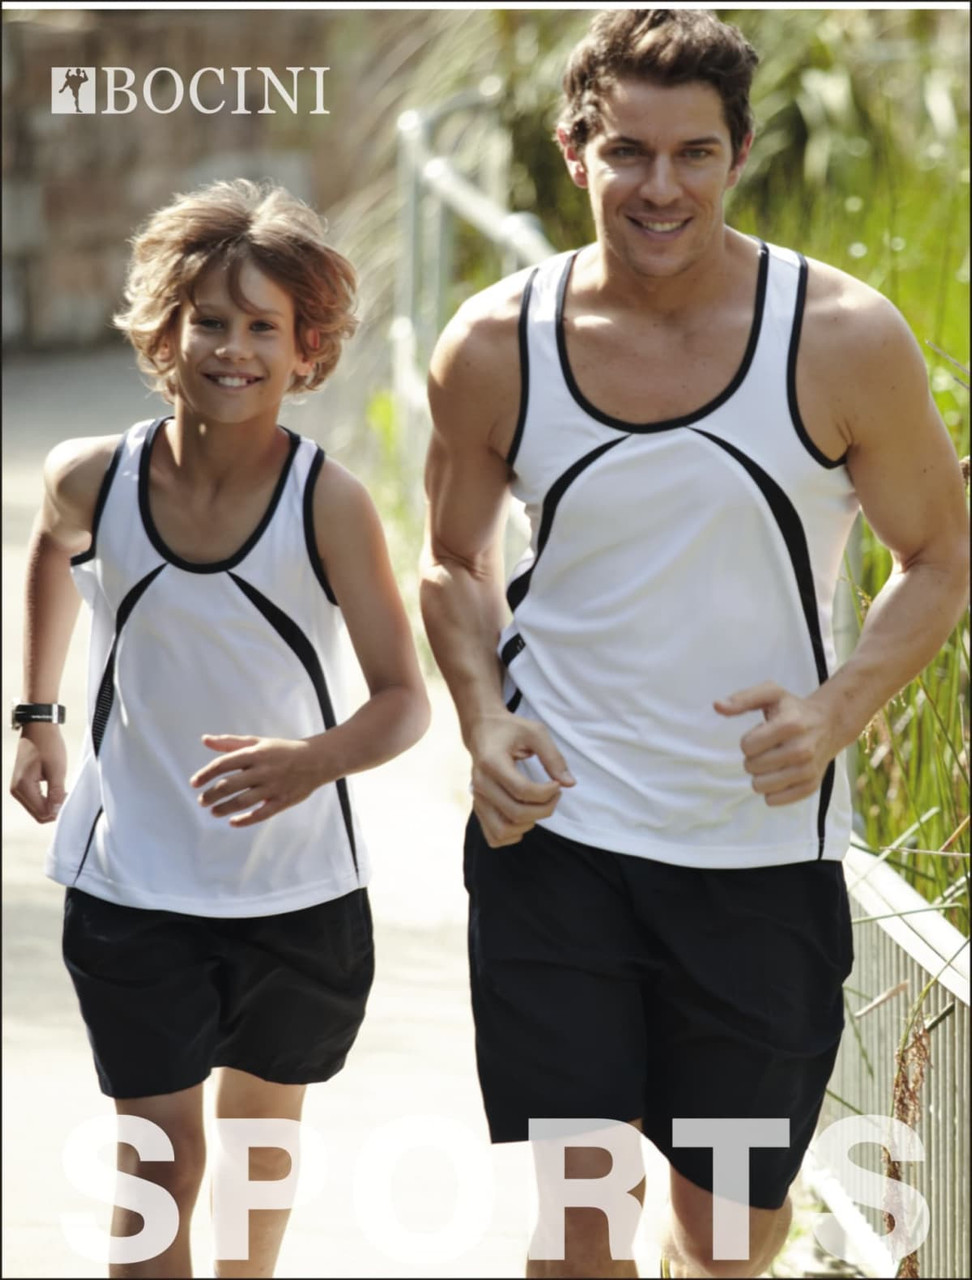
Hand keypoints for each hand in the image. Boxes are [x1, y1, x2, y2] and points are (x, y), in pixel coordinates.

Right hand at [9, 723, 66, 822]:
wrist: (39, 728)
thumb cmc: (48, 744)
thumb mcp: (57, 769)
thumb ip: (56, 792)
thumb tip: (57, 812)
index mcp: (23, 787)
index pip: (41, 813)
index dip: (57, 812)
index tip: (69, 800)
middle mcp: (17, 790)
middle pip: (38, 814)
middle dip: (54, 810)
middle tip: (68, 796)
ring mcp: (18, 788)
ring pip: (37, 808)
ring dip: (51, 805)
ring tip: (64, 792)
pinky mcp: (22, 784)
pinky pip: (35, 800)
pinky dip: (47, 799)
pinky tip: (58, 790)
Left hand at [190, 734, 331, 827]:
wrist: (316, 759)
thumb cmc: (282, 750)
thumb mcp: (258, 742)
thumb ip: (230, 743)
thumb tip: (205, 740)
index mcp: (255, 753)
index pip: (224, 764)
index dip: (206, 774)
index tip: (194, 783)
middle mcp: (263, 770)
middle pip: (230, 785)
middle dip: (211, 795)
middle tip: (202, 801)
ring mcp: (273, 787)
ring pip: (243, 801)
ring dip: (224, 808)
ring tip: (213, 812)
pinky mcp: (282, 801)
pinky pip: (261, 814)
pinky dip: (245, 820)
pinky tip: (233, 822)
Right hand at [468, 712, 574, 847]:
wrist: (482, 730)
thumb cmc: (510, 730)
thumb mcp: (535, 732)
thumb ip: (553, 757)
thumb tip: (569, 784)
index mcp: (491, 763)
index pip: (522, 791)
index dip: (547, 793)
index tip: (557, 783)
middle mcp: (480, 784)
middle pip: (516, 814)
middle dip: (544, 809)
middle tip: (555, 794)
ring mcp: (477, 799)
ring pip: (503, 831)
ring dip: (529, 824)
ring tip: (538, 806)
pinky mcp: (478, 808)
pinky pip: (494, 837)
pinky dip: (512, 835)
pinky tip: (524, 818)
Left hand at [715, 682, 837, 805]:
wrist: (829, 724)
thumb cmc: (793, 709)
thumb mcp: (770, 694)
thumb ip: (743, 699)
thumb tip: (717, 705)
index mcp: (790, 725)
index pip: (747, 746)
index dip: (748, 741)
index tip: (761, 734)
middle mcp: (802, 749)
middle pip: (752, 767)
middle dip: (754, 757)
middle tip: (768, 748)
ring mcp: (808, 770)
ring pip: (761, 786)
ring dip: (760, 775)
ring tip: (773, 761)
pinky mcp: (811, 786)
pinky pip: (774, 800)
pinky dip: (771, 791)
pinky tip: (779, 775)